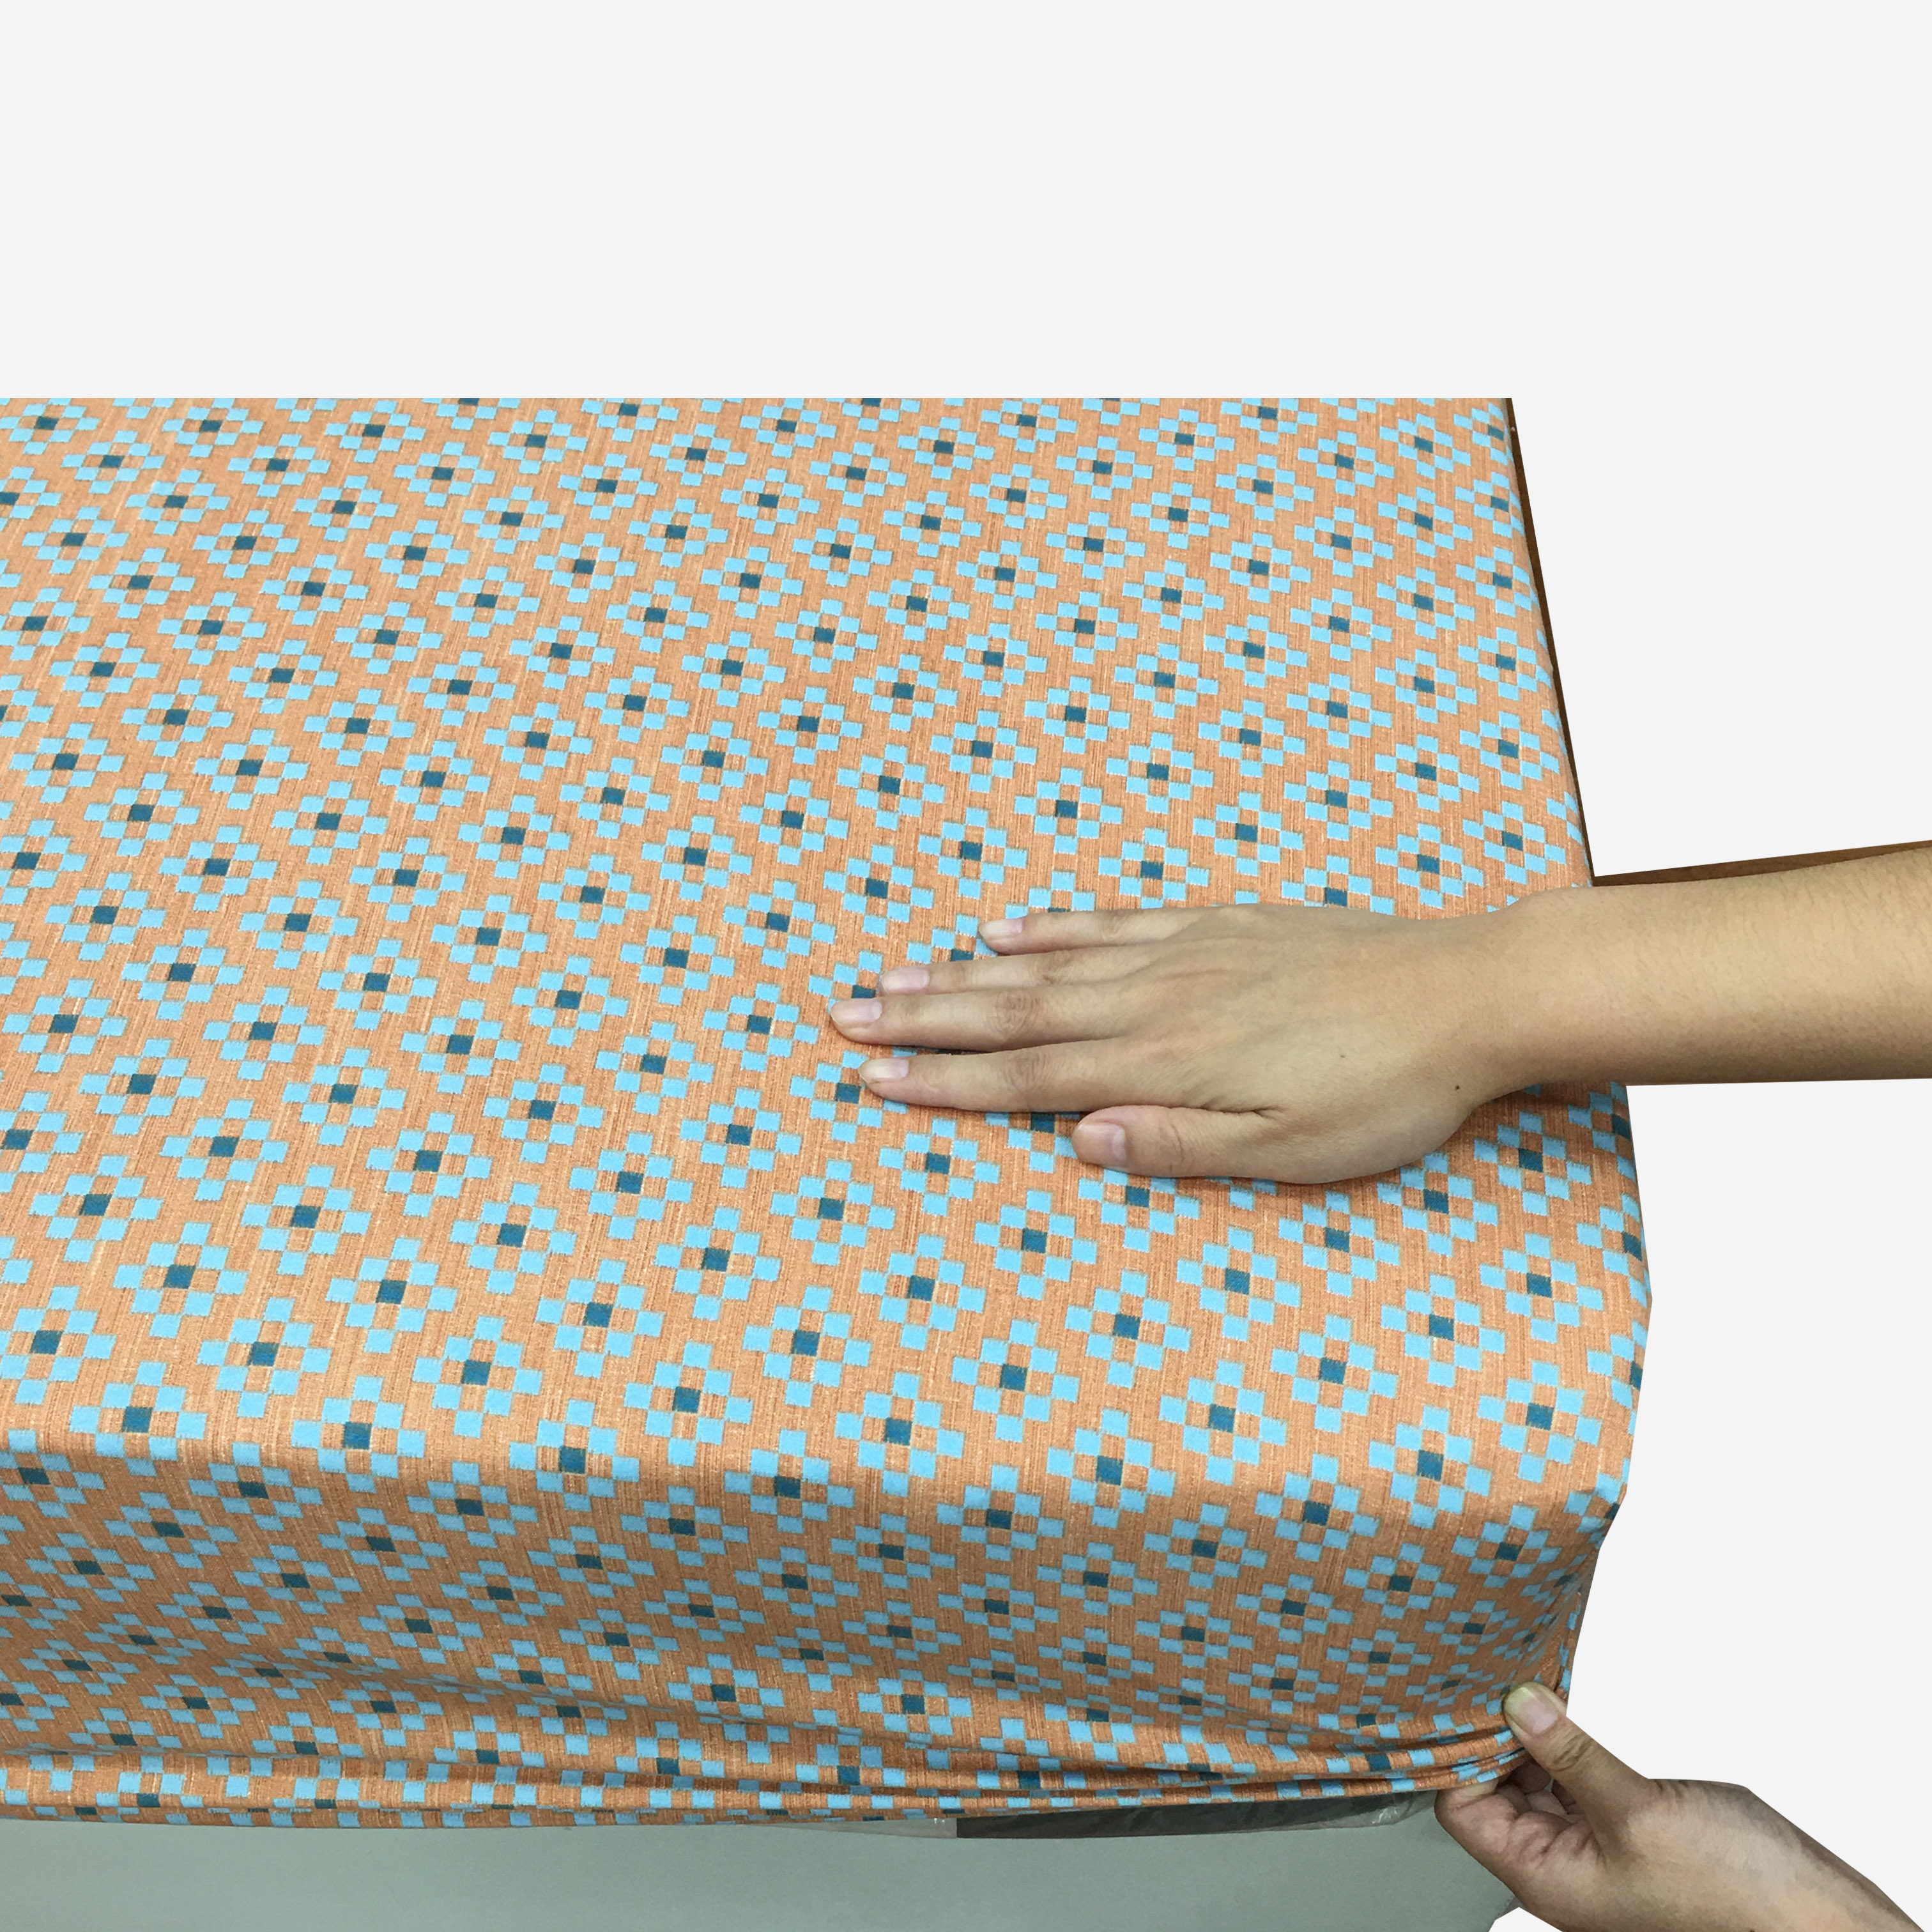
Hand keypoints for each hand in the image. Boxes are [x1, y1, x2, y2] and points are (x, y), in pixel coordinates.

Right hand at [824, 902, 1516, 1182]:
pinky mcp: (1219, 925)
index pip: (1028, 1077)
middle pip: (1014, 1012)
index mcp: (1164, 1065)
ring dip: (966, 973)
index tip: (870, 1077)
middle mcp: (1155, 1001)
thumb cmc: (1384, 1090)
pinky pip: (1114, 922)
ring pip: (1049, 965)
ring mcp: (1183, 954)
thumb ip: (1176, 1145)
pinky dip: (1054, 926)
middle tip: (843, 1014)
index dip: (942, 1082)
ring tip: (896, 973)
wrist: (1463, 995)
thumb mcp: (1289, 1151)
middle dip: (923, 1019)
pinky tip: (1011, 927)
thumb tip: (1079, 1142)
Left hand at [1435, 1683, 1920, 1931]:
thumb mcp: (1638, 1811)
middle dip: (1489, 1735)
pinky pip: (1572, 1787)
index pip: (1463, 1809)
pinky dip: (1560, 1749)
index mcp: (1546, 1879)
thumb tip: (1514, 1704)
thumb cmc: (1737, 1894)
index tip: (1459, 1693)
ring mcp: (1593, 1853)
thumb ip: (1569, 1755)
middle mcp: (1561, 1870)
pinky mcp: (1625, 1834)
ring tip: (1521, 1682)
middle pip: (1492, 1794)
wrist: (1816, 1920)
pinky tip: (1560, 1711)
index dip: (1456, 1750)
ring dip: (1525, 1737)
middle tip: (1488, 1673)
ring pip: (1532, 1786)